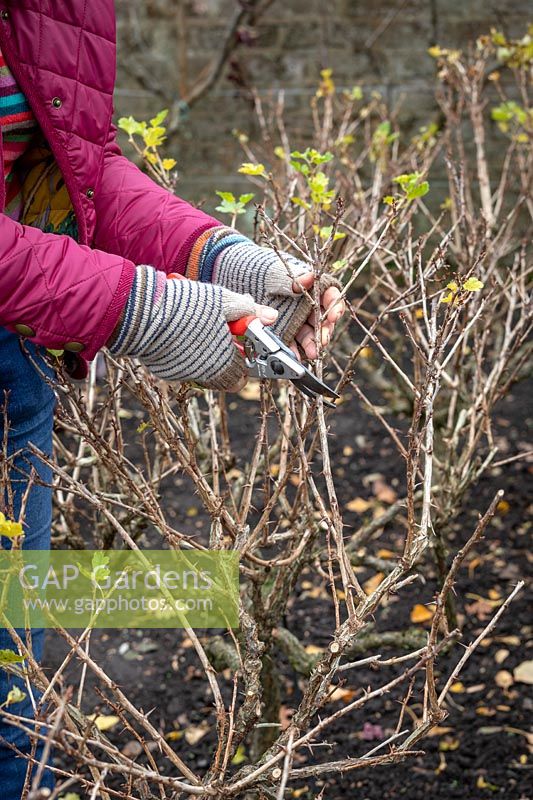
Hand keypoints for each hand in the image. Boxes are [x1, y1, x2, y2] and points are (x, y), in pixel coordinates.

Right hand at [108, 265, 278, 391]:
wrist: (142, 312)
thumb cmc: (186, 306)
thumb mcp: (224, 302)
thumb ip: (249, 312)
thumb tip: (271, 318)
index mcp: (224, 363)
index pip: (244, 374)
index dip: (245, 359)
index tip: (242, 344)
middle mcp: (205, 376)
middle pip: (224, 378)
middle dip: (227, 360)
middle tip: (223, 338)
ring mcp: (183, 375)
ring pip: (203, 373)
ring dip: (207, 358)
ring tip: (202, 331)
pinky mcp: (165, 371)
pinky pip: (183, 367)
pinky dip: (186, 355)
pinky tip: (181, 334)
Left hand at [212, 238, 343, 357]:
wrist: (230, 276)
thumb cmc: (256, 267)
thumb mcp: (274, 271)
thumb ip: (292, 277)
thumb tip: (310, 277)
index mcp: (308, 287)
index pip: (329, 295)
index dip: (334, 305)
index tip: (334, 315)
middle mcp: (304, 305)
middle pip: (321, 319)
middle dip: (323, 331)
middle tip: (321, 340)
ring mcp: (292, 319)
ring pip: (308, 335)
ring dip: (311, 345)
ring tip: (310, 353)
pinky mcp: (280, 332)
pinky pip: (290, 344)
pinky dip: (293, 351)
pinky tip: (294, 357)